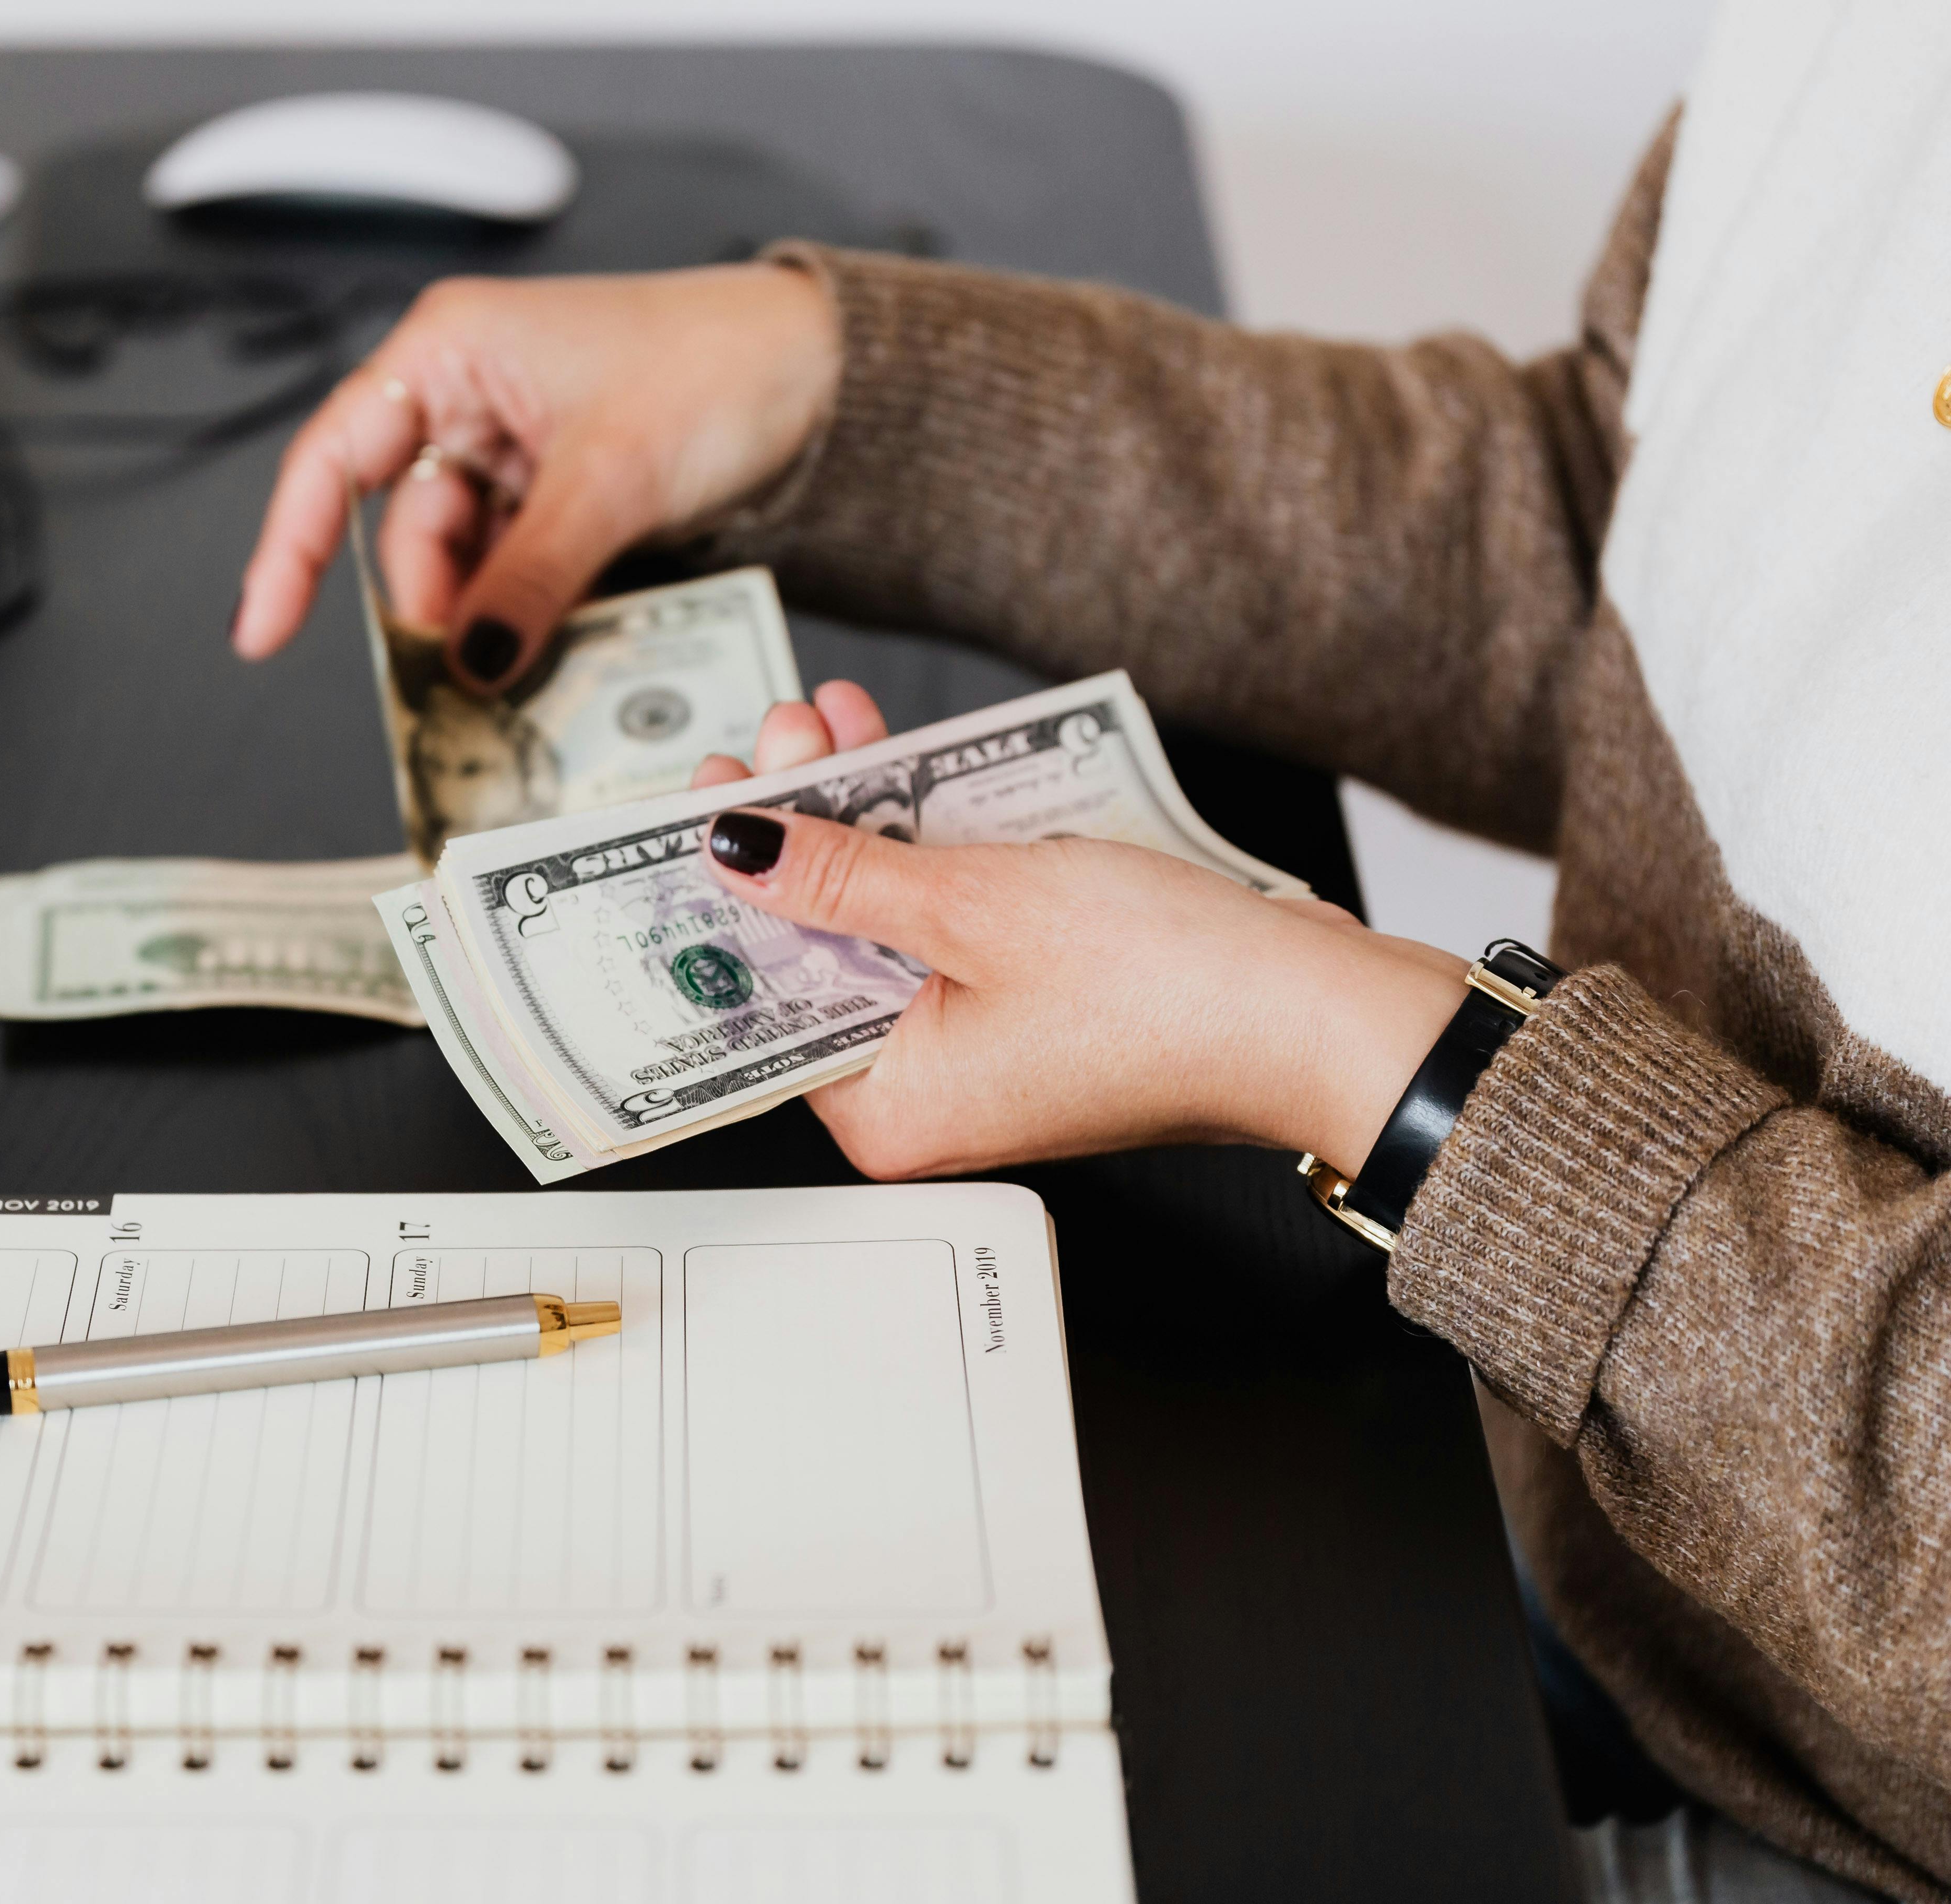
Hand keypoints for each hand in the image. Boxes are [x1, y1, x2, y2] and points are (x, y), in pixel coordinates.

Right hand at [232, 264, 840, 693]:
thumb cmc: (719, 368)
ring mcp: (516, 448)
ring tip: (520, 673)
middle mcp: (469, 393)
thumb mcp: (609, 481)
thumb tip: (471, 663)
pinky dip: (528, 612)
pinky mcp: (561, 493)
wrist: (824, 375)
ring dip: (487, 620)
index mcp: (452, 350)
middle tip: (462, 682)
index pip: (335, 457)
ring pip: (465, 560)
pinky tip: (549, 649)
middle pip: (406, 527)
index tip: (263, 631)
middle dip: (432, 606)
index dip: (289, 547)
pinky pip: (518, 568)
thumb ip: (528, 577)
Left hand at [692, 689, 1467, 1178]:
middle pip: (814, 950)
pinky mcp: (1033, 1005)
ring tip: (830, 725)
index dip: (718, 893)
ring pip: (881, 922)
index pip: (758, 998)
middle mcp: (923, 1096)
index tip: (693, 808)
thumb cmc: (1171, 988)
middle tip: (772, 741)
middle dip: (790, 832)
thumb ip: (838, 875)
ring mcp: (980, 1051)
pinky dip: (926, 845)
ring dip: (857, 819)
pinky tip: (905, 766)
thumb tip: (735, 848)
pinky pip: (947, 921)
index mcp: (885, 1110)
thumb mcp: (970, 905)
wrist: (1323, 1013)